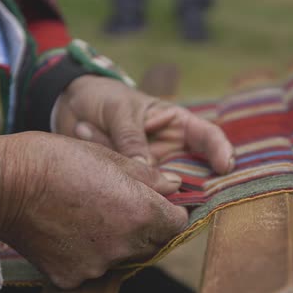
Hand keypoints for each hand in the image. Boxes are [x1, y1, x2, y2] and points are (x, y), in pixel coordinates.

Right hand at [0, 132, 187, 288]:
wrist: (5, 183)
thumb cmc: (57, 160)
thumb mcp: (108, 157)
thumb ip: (148, 176)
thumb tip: (174, 185)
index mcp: (141, 211)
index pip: (176, 223)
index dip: (170, 210)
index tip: (158, 202)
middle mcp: (125, 244)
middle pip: (152, 243)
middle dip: (145, 226)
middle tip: (118, 205)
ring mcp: (98, 265)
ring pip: (122, 256)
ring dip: (116, 241)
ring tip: (89, 215)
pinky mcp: (72, 277)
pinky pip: (91, 268)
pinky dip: (85, 253)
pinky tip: (68, 231)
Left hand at [53, 75, 234, 173]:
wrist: (68, 106)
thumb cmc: (103, 98)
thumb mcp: (119, 111)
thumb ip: (131, 138)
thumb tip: (145, 169)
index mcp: (176, 124)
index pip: (207, 137)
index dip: (221, 151)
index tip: (224, 167)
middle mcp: (170, 150)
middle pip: (193, 173)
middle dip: (190, 186)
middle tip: (176, 193)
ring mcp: (152, 169)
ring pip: (162, 187)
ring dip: (139, 178)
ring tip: (108, 149)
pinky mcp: (131, 182)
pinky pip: (134, 189)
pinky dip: (116, 178)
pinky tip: (90, 143)